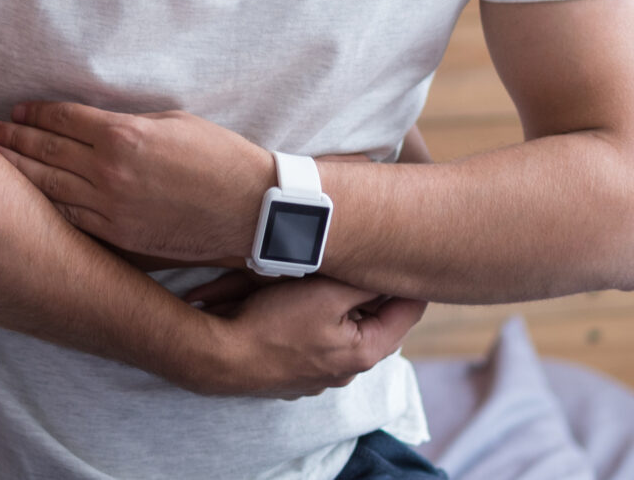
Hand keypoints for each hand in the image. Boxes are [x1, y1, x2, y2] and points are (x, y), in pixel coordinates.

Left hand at [0, 104, 272, 263]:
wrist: (252, 210)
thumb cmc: (218, 157)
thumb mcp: (170, 123)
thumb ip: (124, 124)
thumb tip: (89, 124)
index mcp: (122, 134)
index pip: (62, 118)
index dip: (34, 112)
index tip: (15, 108)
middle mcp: (109, 172)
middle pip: (46, 150)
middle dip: (11, 137)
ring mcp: (112, 208)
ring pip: (49, 186)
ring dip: (16, 170)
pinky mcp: (119, 237)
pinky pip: (71, 219)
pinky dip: (45, 206)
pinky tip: (25, 197)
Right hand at [174, 275, 427, 398]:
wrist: (223, 355)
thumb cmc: (274, 324)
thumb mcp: (327, 293)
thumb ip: (364, 285)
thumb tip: (390, 274)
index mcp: (365, 352)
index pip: (408, 312)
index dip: (411, 283)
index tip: (408, 257)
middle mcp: (347, 370)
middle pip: (376, 323)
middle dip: (374, 293)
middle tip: (369, 262)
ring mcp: (320, 376)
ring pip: (345, 332)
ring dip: (343, 307)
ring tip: (332, 278)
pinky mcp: (295, 374)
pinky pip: (317, 343)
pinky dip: (316, 323)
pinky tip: (299, 304)